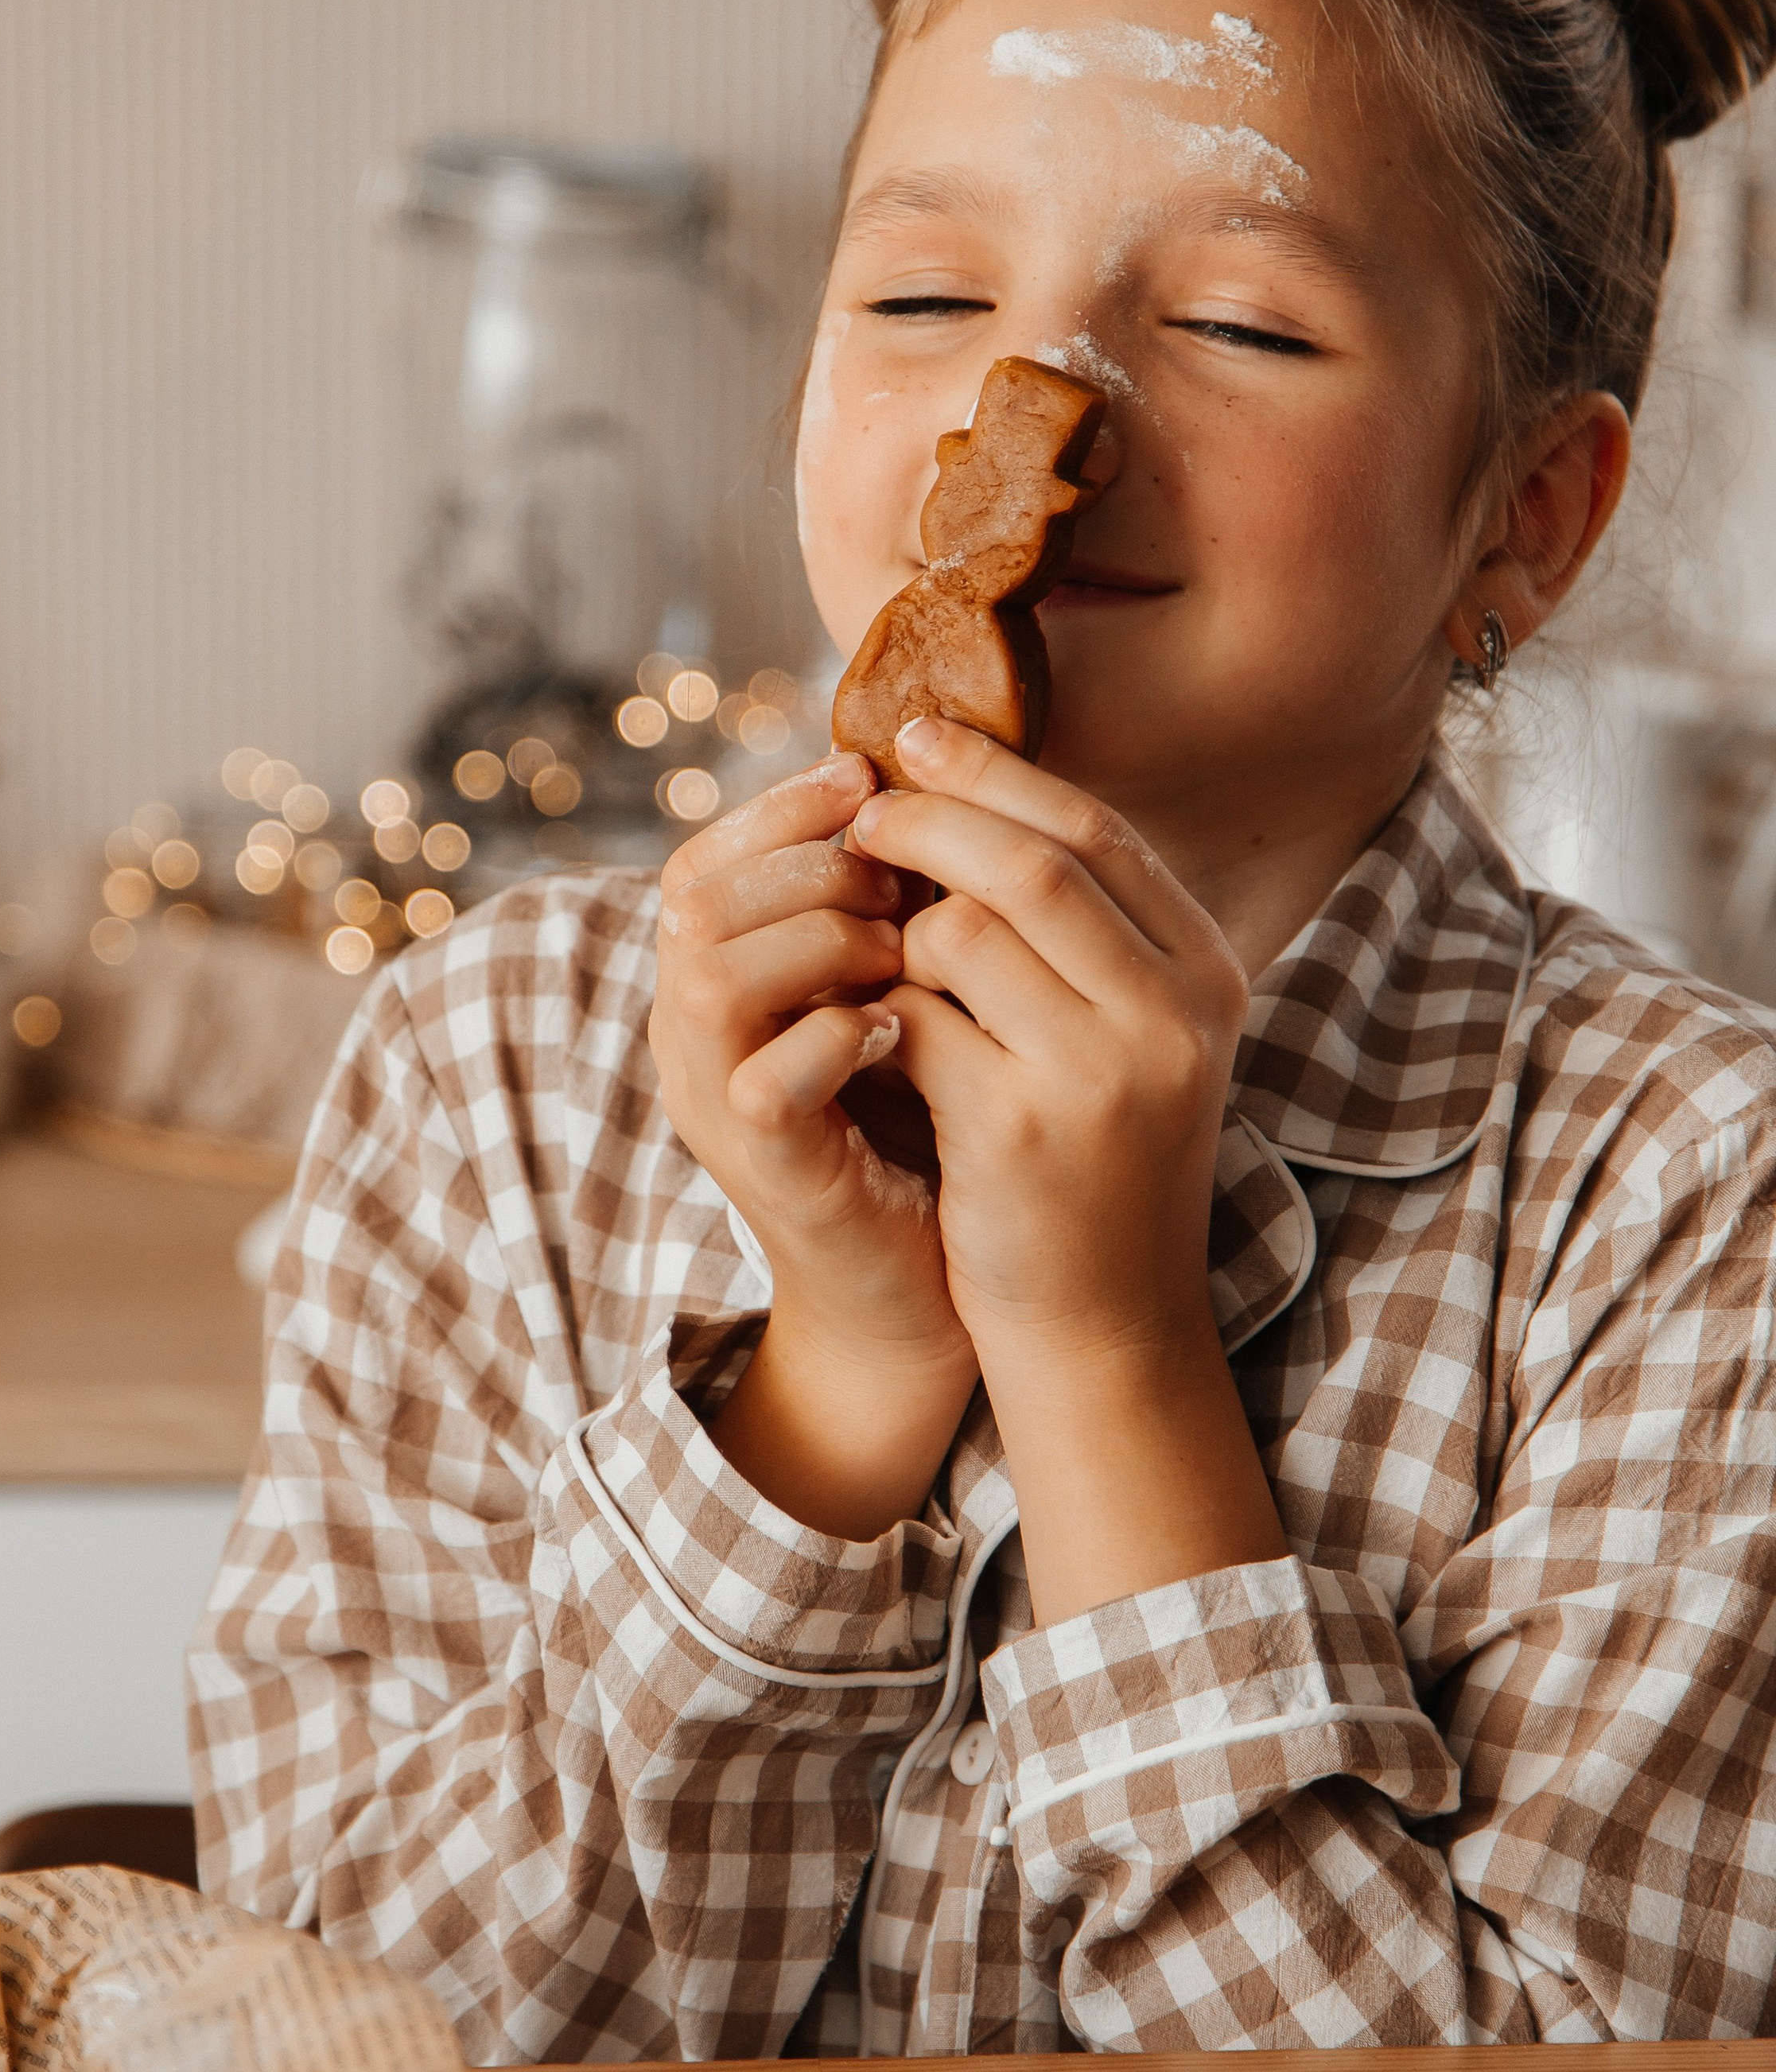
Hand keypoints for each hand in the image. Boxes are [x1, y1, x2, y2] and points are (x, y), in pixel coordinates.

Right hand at [650, 755, 979, 1538]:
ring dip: (821, 937)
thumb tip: (933, 782)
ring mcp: (715, 1103)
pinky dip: (838, 1037)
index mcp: (714, 981)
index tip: (870, 776)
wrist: (925, 1288)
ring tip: (904, 948)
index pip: (704, 858)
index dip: (780, 805)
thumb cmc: (922, 1125)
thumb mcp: (893, 991)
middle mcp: (690, 1036)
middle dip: (808, 862)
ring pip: (713, 973)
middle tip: (900, 874)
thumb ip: (880, 908)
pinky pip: (766, 1078)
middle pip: (694, 896)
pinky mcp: (762, 1168)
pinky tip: (902, 1030)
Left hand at [851, 717, 1286, 1617]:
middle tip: (862, 812)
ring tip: (873, 944)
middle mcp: (1173, 1016)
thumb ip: (1081, 932)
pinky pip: (919, 1022)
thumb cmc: (1097, 1168)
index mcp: (1209, 976)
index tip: (918, 741)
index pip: (1098, 831)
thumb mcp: (1127, 1038)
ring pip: (965, 933)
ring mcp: (1104, 1075)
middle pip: (1033, 861)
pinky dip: (878, 1011)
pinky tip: (864, 1027)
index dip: (998, 776)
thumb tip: (969, 791)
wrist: (1107, 1329)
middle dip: (932, 821)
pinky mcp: (1022, 1131)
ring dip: (898, 926)